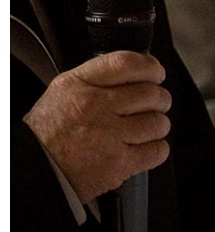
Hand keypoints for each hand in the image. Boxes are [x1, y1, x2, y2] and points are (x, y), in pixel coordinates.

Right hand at [23, 51, 170, 203]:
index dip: (150, 67)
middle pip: (150, 93)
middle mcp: (94, 106)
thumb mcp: (64, 91)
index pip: (126, 63)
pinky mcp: (119, 162)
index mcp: (79, 84)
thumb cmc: (51, 132)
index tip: (156, 73)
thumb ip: (98, 79)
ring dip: (157, 126)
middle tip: (154, 105)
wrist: (38, 168)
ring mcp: (108, 135)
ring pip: (158, 122)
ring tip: (145, 130)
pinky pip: (158, 150)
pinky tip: (144, 148)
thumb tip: (137, 72)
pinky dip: (156, 149)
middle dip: (159, 100)